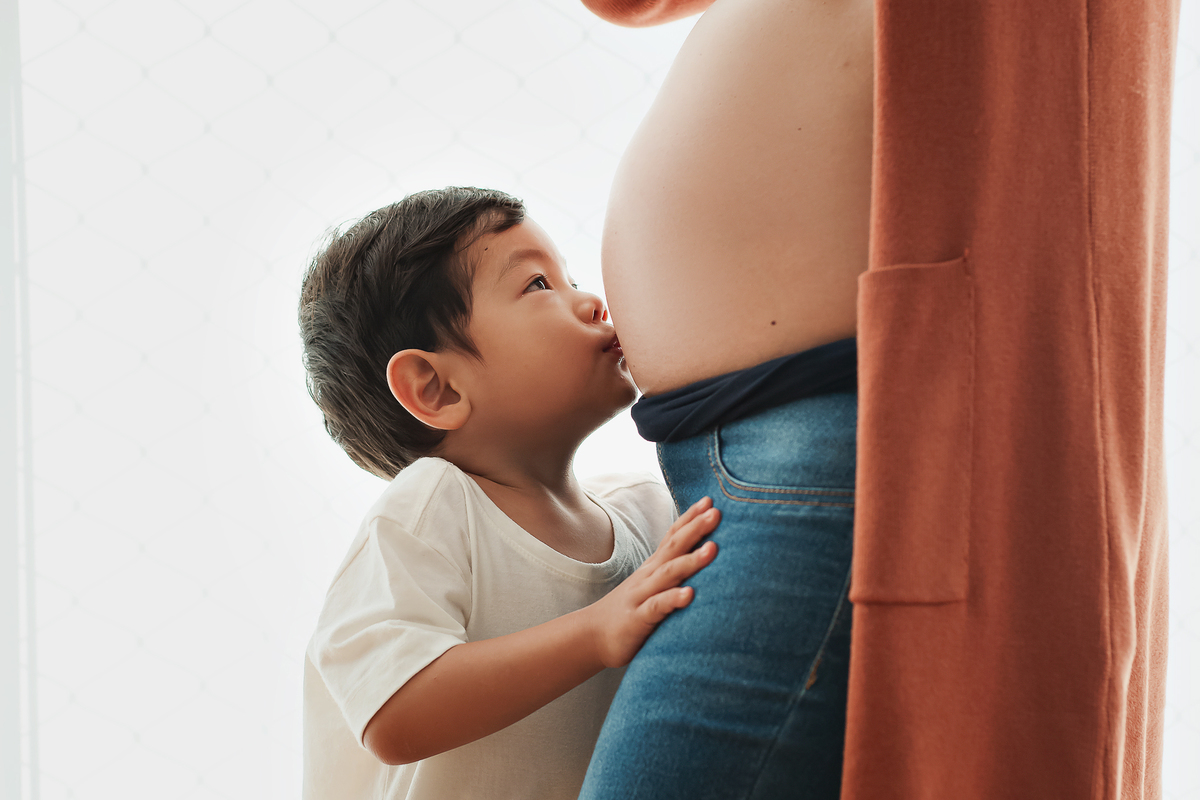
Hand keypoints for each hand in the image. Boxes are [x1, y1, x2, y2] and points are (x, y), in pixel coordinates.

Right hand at [586, 497, 719, 668]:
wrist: (593, 635)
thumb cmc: (630, 610)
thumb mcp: (652, 585)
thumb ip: (672, 571)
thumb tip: (701, 557)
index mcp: (654, 567)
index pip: (673, 536)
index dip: (690, 518)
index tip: (710, 500)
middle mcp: (649, 576)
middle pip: (673, 547)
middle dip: (695, 529)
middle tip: (716, 513)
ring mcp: (642, 595)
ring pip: (668, 574)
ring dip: (691, 560)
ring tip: (712, 549)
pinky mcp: (638, 619)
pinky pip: (657, 607)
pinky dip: (673, 599)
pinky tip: (690, 595)